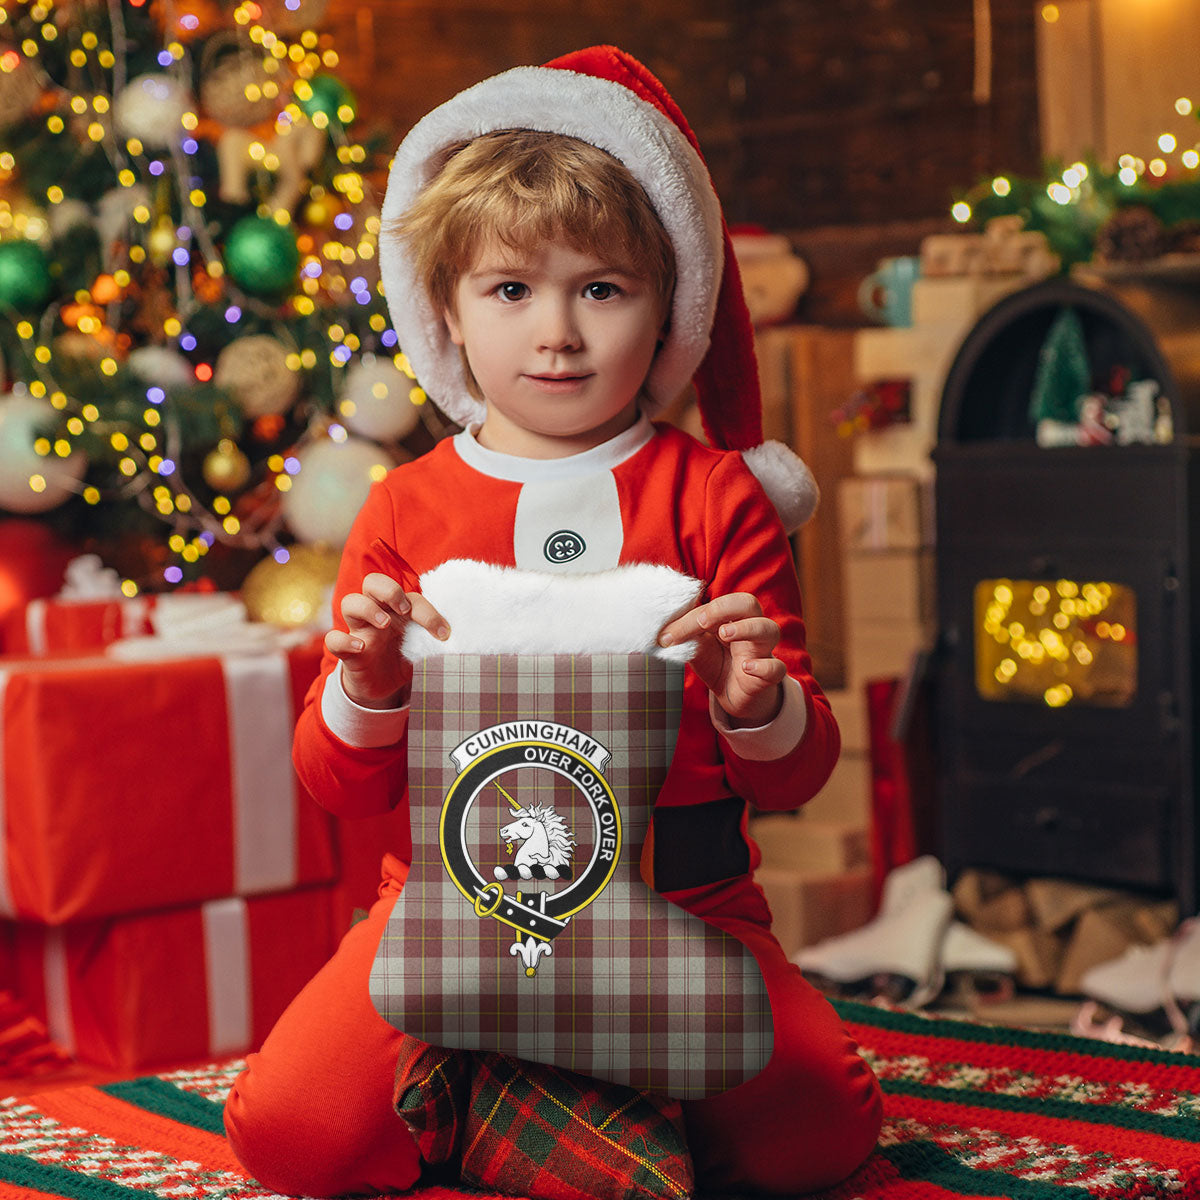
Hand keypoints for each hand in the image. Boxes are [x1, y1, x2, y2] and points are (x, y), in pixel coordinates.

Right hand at [324, 572, 448, 708]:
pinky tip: (361, 648)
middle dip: (389, 590)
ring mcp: (359, 630)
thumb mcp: (423, 649)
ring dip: (368, 608)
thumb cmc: (405, 659)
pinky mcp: (346, 652)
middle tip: (404, 609)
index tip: (443, 633)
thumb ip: (435, 641)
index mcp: (398, 610)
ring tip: (384, 624)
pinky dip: (343, 640)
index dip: (428, 612)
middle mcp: (377, 613)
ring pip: (350, 602)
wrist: (384, 689)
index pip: (410, 596)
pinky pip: (333, 639)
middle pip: (373, 582)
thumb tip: (458, 641)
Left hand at [658, 592, 785, 726]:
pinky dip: (764, 666)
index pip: (716, 605)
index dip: (692, 617)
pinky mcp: (769, 676)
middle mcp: (750, 628)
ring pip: (769, 630)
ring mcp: (762, 651)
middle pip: (749, 604)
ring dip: (747, 628)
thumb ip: (685, 637)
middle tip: (702, 622)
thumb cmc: (717, 663)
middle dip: (725, 608)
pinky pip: (776, 668)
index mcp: (731, 617)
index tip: (668, 635)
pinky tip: (746, 667)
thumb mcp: (697, 648)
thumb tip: (661, 631)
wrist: (733, 696)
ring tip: (725, 634)